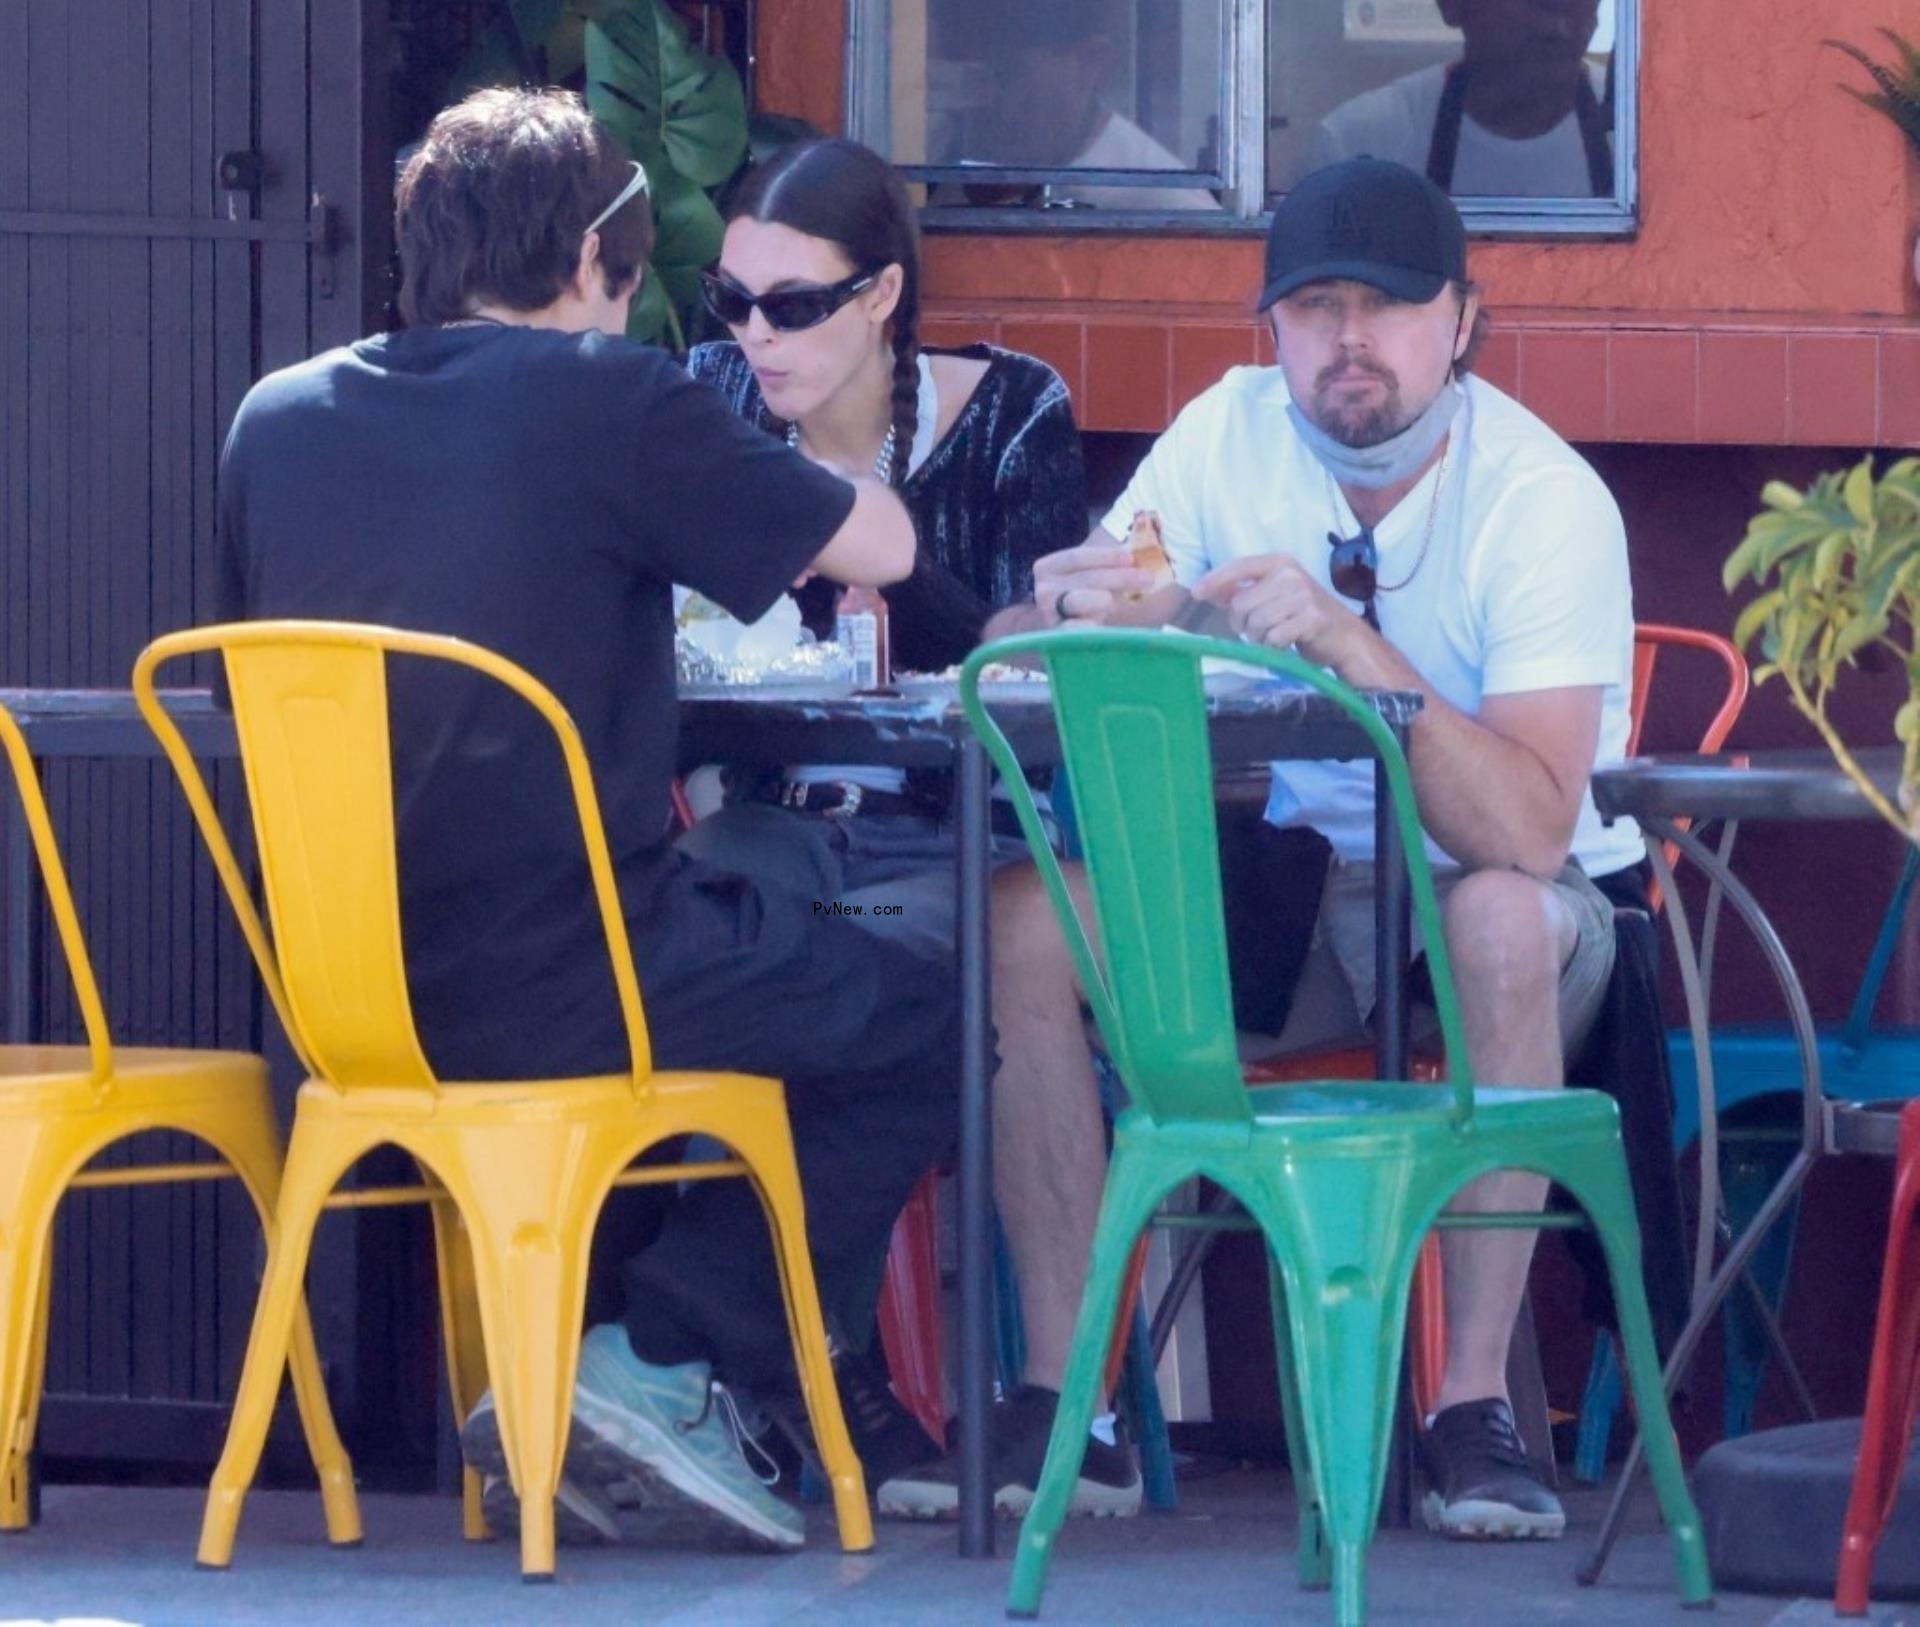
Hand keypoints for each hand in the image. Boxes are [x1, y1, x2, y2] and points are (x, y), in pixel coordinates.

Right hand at [1030, 543, 1156, 626]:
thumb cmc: (1088, 597)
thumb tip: (1142, 538)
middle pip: (1085, 578)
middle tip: (1147, 578)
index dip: (1106, 556)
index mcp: (1048, 567)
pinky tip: (1103, 625)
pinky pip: (1073, 629)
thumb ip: (1111, 562)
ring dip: (1104, 598)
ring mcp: (1048, 614)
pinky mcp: (1057, 636)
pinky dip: (1088, 626)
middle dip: (1119, 577)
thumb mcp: (1094, 575)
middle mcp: (1043, 590)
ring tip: (1122, 600)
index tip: (1131, 558)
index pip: (1078, 557)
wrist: (1069, 632)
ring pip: (1077, 600)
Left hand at [1194, 554, 1369, 665]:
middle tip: (1255, 631)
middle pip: (1241, 603)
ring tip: (1274, 636)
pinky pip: (1274, 637)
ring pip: (1256, 623)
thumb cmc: (1303, 614)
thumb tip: (1208, 590)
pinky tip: (1285, 643)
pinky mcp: (1311, 618)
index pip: (1239, 567)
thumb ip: (1244, 591)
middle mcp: (1290, 574)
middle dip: (1242, 624)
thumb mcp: (1274, 595)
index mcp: (1280, 563)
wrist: (1343, 635)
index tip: (1196, 593)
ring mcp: (1302, 595)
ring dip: (1259, 638)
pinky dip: (1274, 647)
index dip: (1215, 580)